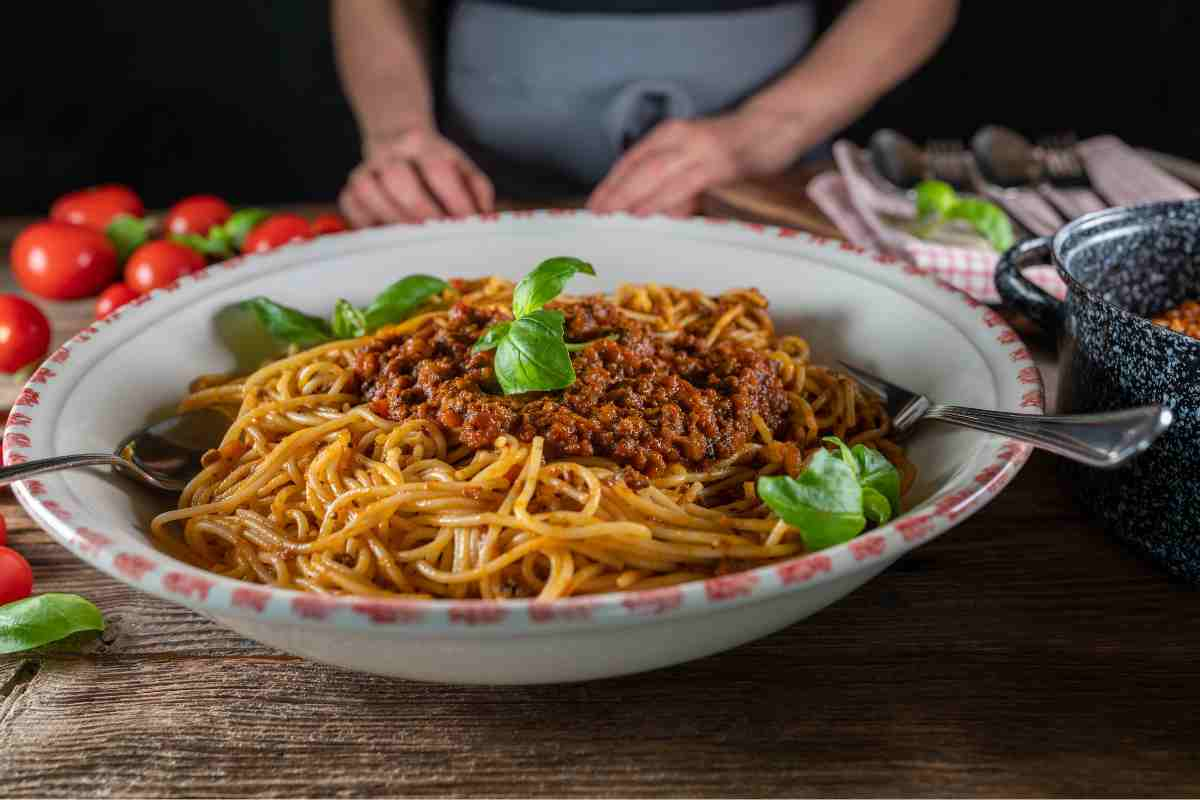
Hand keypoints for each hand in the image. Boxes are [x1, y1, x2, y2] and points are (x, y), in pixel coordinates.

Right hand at [339, 128, 494, 225]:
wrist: (396, 143)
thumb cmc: (436, 166)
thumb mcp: (462, 168)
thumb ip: (477, 192)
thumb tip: (485, 220)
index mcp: (422, 143)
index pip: (438, 169)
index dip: (454, 199)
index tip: (467, 223)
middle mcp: (389, 152)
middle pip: (398, 177)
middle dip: (420, 210)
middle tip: (437, 234)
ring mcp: (365, 169)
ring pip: (368, 190)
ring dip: (391, 218)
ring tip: (412, 240)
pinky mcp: (350, 189)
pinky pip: (351, 206)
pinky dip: (366, 224)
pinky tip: (386, 237)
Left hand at [587, 109, 806, 216]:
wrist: (775, 126)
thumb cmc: (734, 147)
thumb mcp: (696, 161)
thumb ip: (675, 184)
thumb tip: (656, 213)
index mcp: (669, 134)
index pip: (630, 160)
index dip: (610, 184)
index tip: (593, 206)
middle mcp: (678, 136)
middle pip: (636, 168)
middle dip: (613, 193)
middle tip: (595, 217)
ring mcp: (698, 147)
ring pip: (654, 174)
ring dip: (630, 197)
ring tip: (612, 217)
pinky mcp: (719, 160)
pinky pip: (683, 183)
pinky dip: (661, 199)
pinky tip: (645, 212)